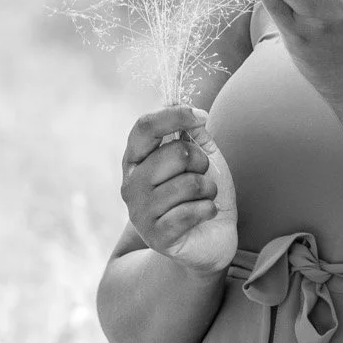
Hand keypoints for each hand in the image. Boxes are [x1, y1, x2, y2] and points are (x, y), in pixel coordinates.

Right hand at [121, 105, 239, 275]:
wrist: (211, 239)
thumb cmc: (202, 193)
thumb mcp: (201, 155)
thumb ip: (190, 131)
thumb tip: (179, 103)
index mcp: (136, 159)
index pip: (145, 127)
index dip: (175, 115)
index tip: (202, 116)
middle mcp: (131, 184)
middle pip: (175, 153)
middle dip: (202, 162)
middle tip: (203, 176)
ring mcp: (140, 212)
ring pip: (189, 184)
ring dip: (209, 189)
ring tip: (204, 198)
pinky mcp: (156, 237)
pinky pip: (192, 211)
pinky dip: (209, 210)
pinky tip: (205, 215)